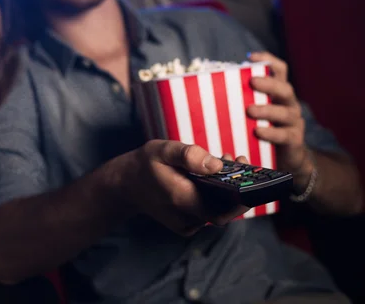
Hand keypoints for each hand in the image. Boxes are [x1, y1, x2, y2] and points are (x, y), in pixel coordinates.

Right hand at [120, 140, 249, 235]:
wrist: (126, 185)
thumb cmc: (145, 164)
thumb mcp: (163, 150)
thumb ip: (189, 155)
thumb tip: (216, 165)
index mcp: (183, 200)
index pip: (225, 209)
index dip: (243, 194)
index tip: (247, 169)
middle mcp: (187, 218)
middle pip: (226, 210)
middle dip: (237, 187)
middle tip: (238, 160)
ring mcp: (187, 224)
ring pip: (218, 211)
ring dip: (227, 190)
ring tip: (224, 162)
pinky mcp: (187, 224)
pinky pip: (209, 212)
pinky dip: (215, 196)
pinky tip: (210, 177)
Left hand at [246, 53, 312, 183]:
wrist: (285, 160)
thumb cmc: (260, 131)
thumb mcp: (251, 113)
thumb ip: (240, 100)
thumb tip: (209, 88)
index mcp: (278, 93)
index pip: (279, 70)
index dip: (268, 60)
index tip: (250, 57)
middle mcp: (288, 104)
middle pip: (284, 89)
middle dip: (269, 84)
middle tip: (252, 82)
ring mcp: (294, 123)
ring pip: (285, 112)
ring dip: (267, 110)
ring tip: (250, 110)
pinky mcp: (294, 141)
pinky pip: (284, 135)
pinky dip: (271, 133)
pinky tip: (258, 132)